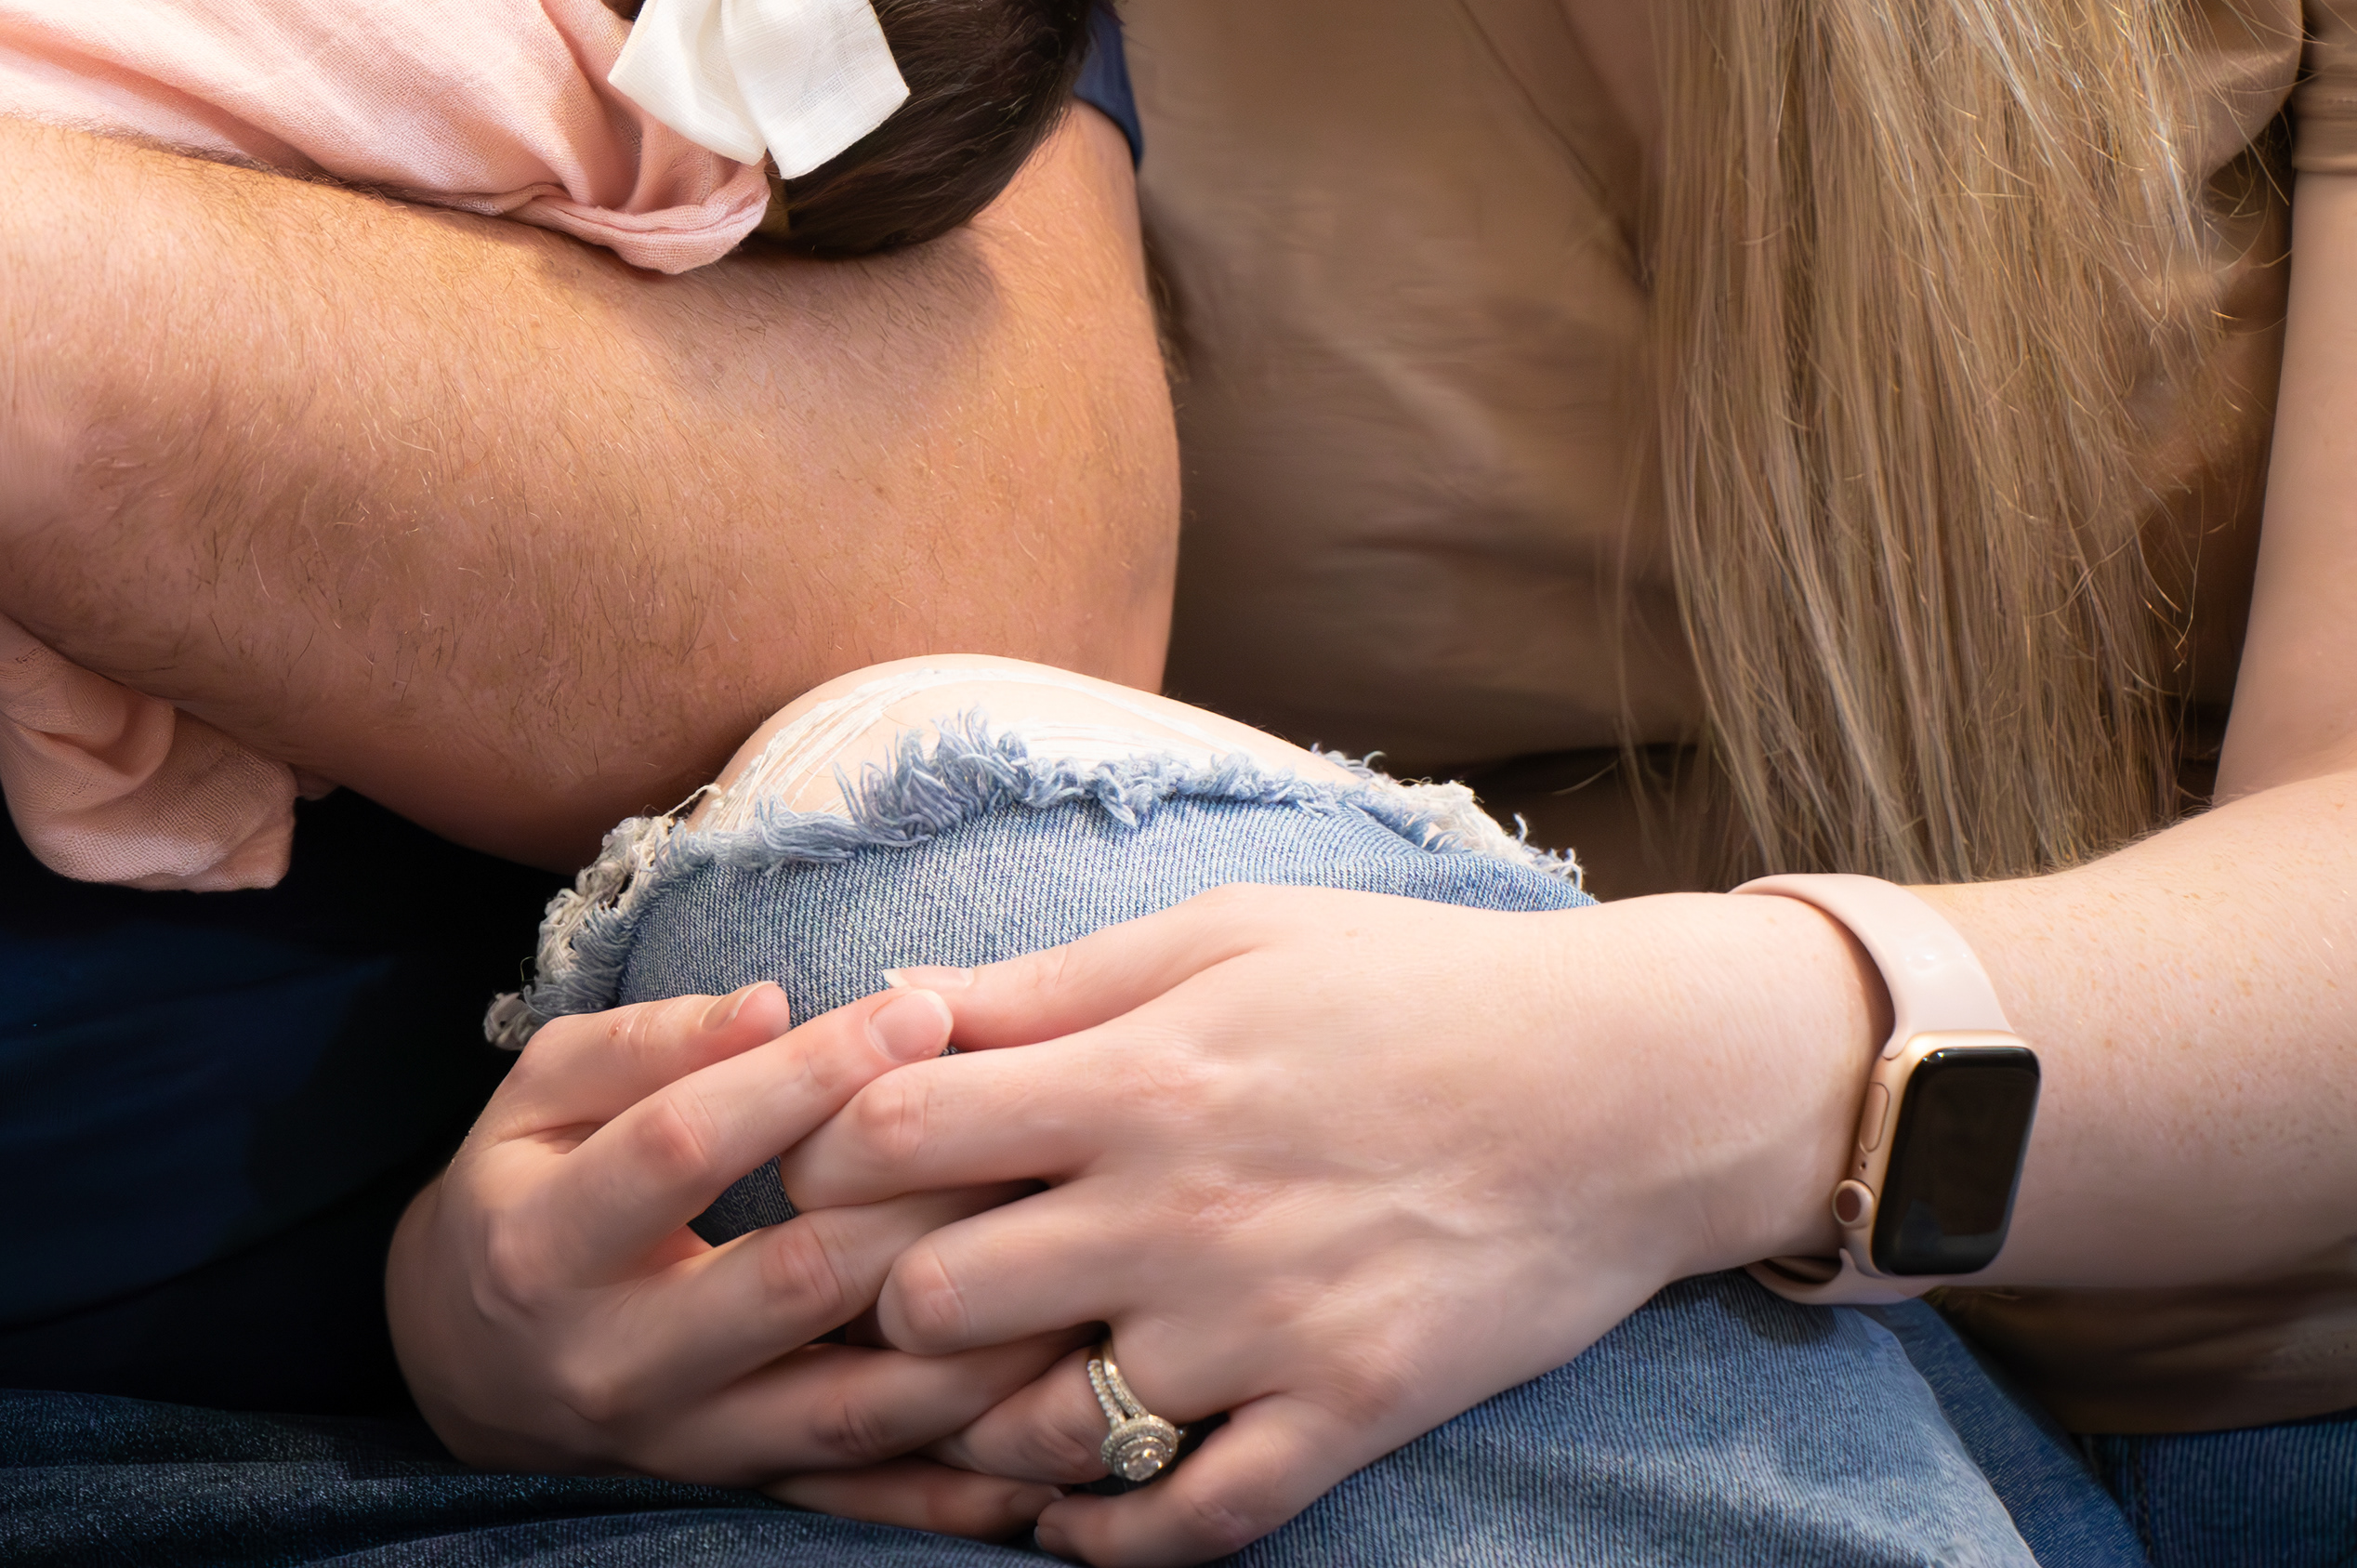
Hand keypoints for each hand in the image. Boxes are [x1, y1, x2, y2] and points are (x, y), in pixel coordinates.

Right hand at [387, 981, 1075, 1539]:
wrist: (466, 1365)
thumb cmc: (520, 1191)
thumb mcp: (538, 1095)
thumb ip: (645, 1043)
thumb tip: (773, 1002)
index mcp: (545, 1241)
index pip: (686, 1145)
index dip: (805, 1076)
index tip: (918, 1008)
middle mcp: (612, 1360)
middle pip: (790, 1283)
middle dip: (919, 1201)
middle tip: (1027, 1128)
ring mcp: (681, 1444)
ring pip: (849, 1410)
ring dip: (969, 1347)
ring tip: (1067, 1265)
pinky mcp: (736, 1492)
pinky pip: (864, 1505)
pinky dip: (961, 1485)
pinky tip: (1051, 1441)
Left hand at [779, 885, 1879, 1563]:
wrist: (1624, 1086)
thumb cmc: (1408, 985)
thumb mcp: (1220, 937)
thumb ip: (1049, 984)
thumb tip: (891, 1007)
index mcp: (1137, 1073)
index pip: (890, 1131)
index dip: (820, 1154)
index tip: (825, 1169)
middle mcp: (1179, 1208)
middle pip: (932, 1298)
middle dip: (881, 1302)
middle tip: (880, 1298)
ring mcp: (1263, 1325)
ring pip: (1039, 1428)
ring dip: (980, 1425)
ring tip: (965, 1398)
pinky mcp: (1346, 1412)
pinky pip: (1187, 1519)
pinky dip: (1106, 1533)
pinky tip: (1067, 1511)